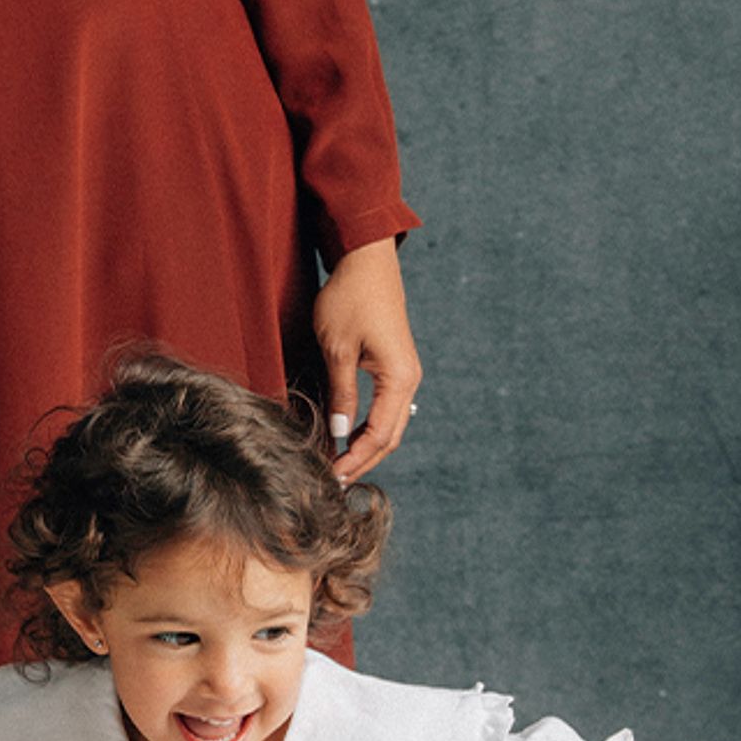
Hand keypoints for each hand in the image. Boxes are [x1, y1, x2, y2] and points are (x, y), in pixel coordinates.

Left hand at [316, 238, 421, 479]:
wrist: (366, 261)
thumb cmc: (349, 298)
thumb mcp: (337, 347)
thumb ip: (340, 392)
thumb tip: (339, 431)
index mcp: (399, 378)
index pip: (380, 435)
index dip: (355, 460)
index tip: (331, 476)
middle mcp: (409, 379)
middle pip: (390, 436)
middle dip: (363, 460)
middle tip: (333, 479)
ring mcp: (405, 373)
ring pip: (390, 424)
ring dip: (367, 446)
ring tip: (338, 463)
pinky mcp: (395, 366)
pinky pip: (387, 407)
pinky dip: (369, 426)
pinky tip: (347, 435)